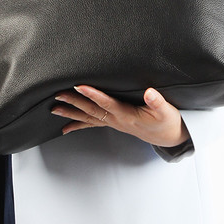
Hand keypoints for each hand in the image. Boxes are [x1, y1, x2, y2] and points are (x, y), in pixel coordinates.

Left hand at [51, 85, 190, 147]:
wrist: (169, 137)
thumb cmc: (167, 122)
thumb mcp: (167, 111)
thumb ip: (157, 102)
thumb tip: (149, 92)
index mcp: (127, 115)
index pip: (106, 103)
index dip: (93, 94)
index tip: (79, 86)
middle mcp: (117, 120)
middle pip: (92, 110)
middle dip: (74, 102)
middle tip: (58, 95)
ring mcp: (113, 123)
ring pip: (88, 117)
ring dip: (71, 113)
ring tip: (54, 109)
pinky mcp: (114, 123)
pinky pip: (92, 124)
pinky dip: (78, 125)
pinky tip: (66, 128)